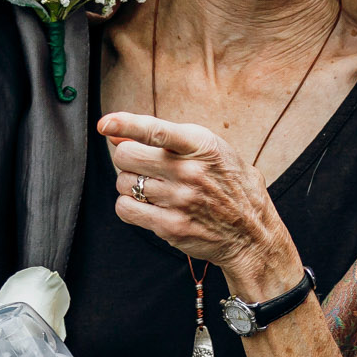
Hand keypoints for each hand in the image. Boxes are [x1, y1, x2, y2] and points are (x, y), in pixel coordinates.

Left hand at [100, 113, 301, 298]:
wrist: (251, 232)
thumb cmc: (230, 186)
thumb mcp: (211, 151)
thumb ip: (169, 140)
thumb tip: (120, 136)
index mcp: (201, 146)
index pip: (156, 130)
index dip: (125, 124)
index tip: (105, 124)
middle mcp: (189, 171)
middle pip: (128, 156)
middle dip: (127, 158)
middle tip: (141, 165)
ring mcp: (179, 200)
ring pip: (124, 182)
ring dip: (130, 184)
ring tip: (152, 188)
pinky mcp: (170, 226)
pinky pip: (126, 209)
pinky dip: (129, 205)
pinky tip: (146, 205)